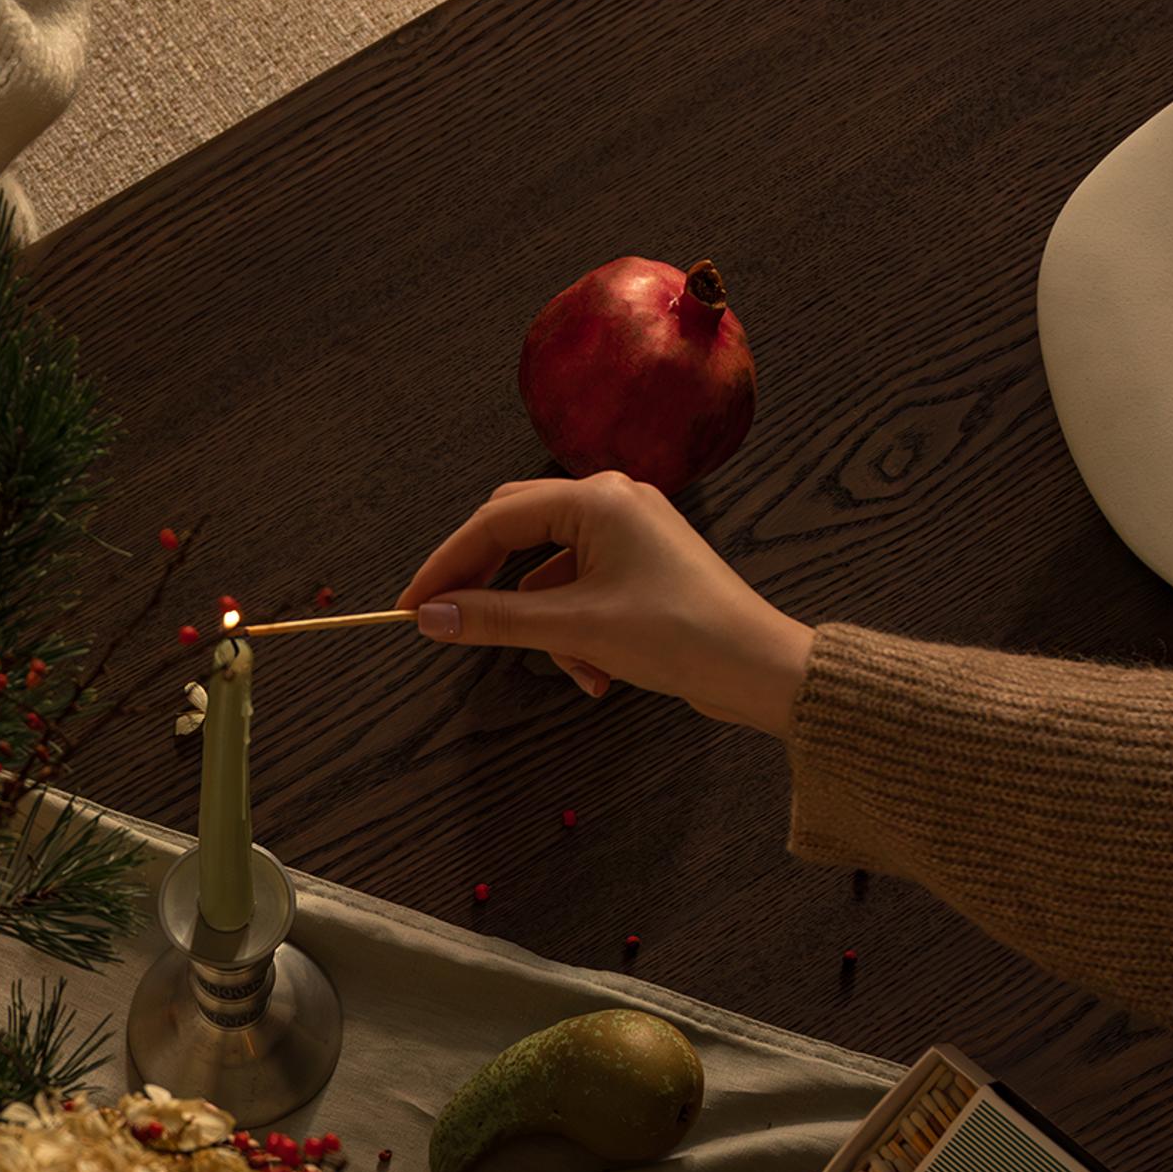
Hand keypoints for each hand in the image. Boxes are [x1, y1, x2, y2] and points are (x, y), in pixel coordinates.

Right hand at [394, 472, 814, 736]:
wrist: (760, 668)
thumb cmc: (678, 635)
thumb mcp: (574, 629)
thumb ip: (493, 619)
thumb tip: (429, 617)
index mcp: (595, 498)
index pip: (494, 521)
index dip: (446, 564)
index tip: (411, 605)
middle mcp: (611, 500)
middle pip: (517, 533)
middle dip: (489, 587)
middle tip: (451, 625)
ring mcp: (629, 531)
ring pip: (549, 572)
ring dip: (545, 625)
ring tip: (574, 668)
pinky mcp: (642, 565)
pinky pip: (581, 589)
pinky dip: (575, 631)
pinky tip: (597, 673)